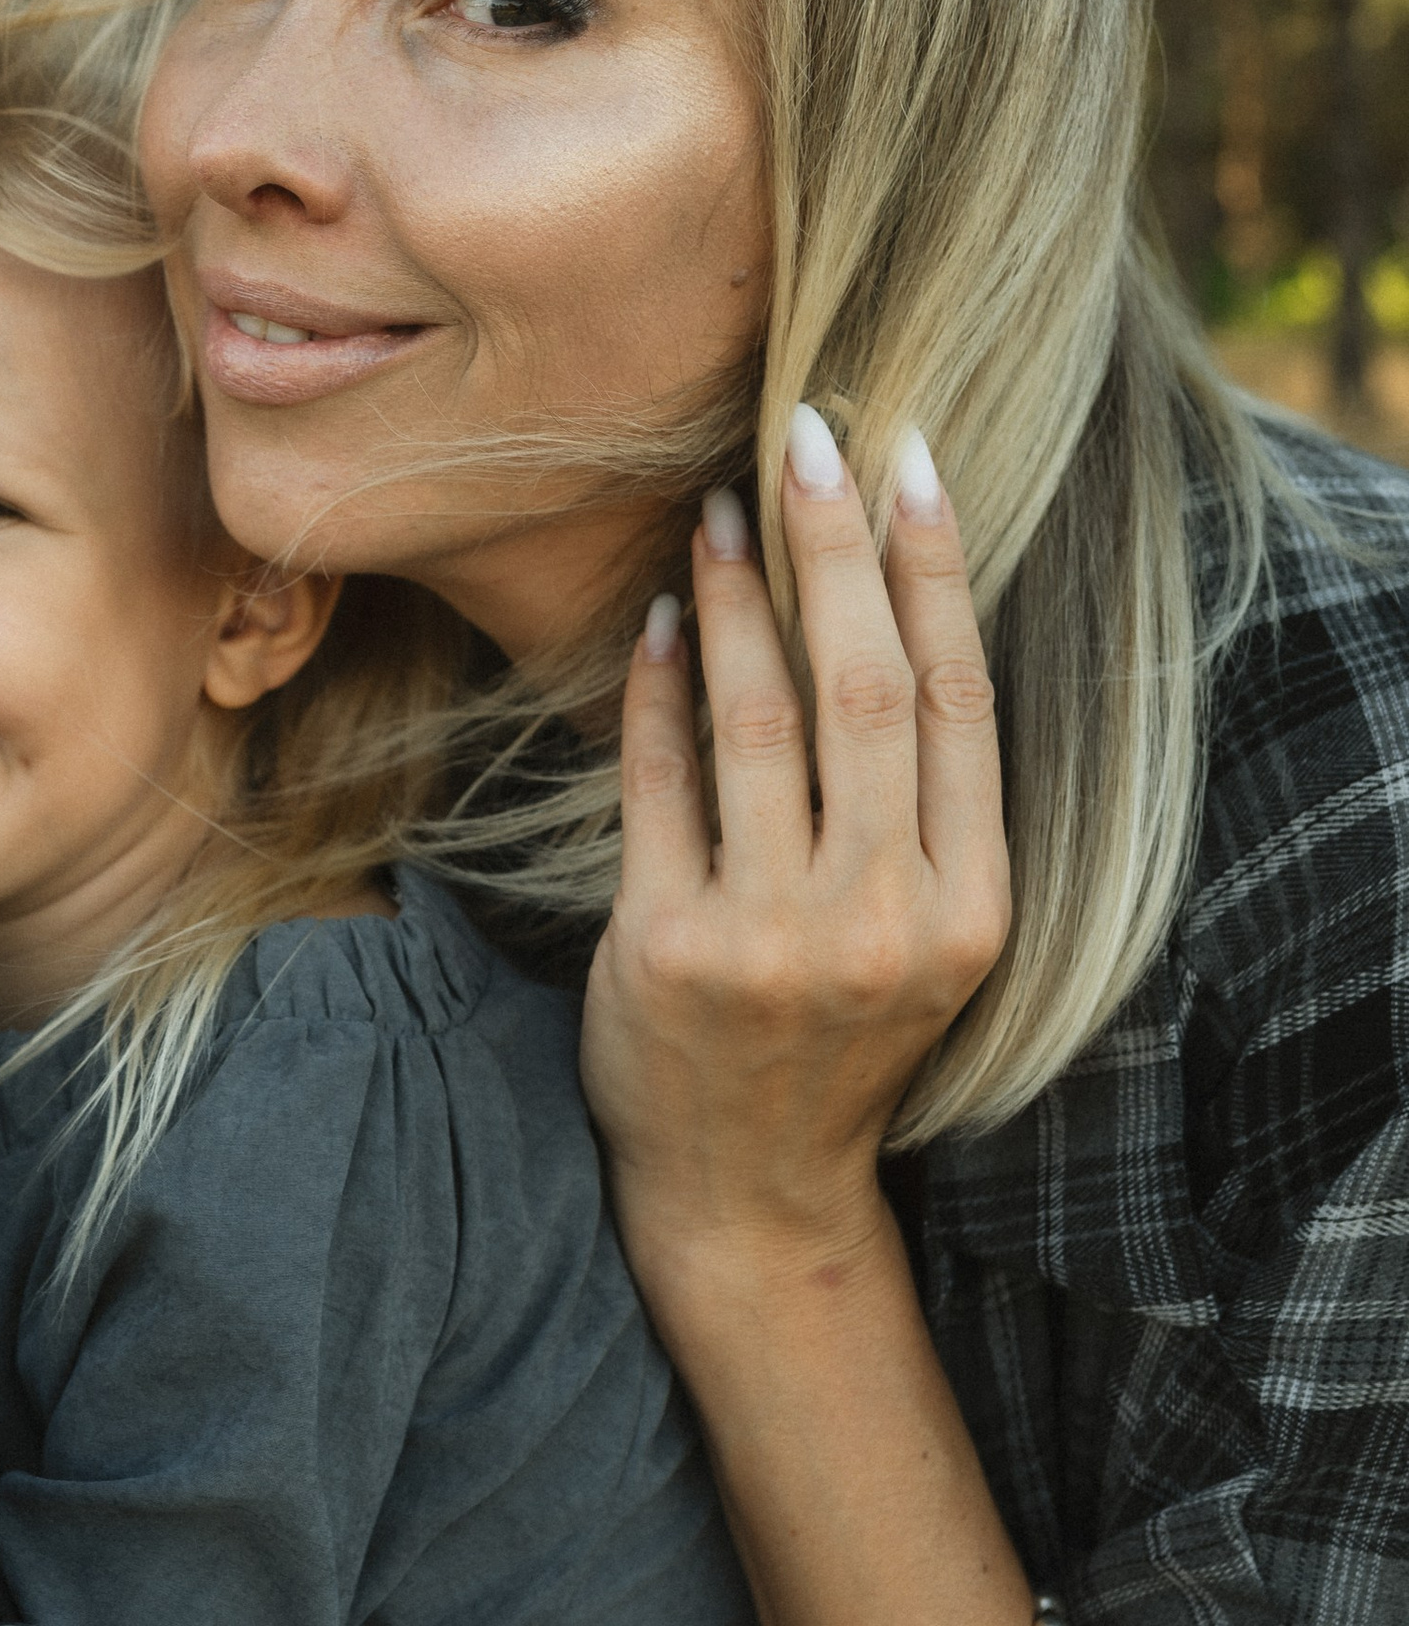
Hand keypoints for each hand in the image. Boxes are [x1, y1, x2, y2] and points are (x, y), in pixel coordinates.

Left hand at [580, 408, 1009, 1345]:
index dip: (933, 571)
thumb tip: (871, 608)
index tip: (910, 460)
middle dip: (834, 546)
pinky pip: (660, 780)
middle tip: (806, 434)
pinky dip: (655, 689)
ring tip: (715, 512)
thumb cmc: (834, 1038)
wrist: (750, 1191)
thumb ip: (911, 803)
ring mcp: (776, 936)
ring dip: (732, 597)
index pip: (959, 701)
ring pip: (759, 718)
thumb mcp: (918, 933)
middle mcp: (886, 917)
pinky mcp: (671, 947)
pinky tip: (653, 622)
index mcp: (972, 906)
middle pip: (865, 686)